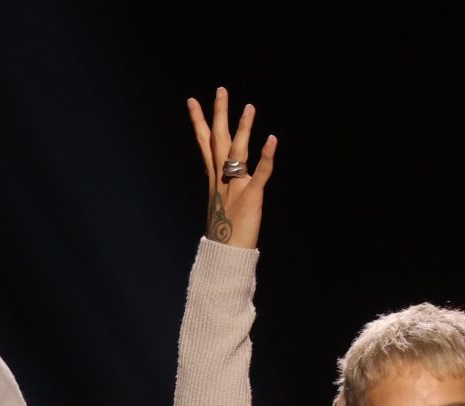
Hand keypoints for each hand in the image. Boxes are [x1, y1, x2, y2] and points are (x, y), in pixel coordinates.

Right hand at [187, 87, 275, 248]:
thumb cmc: (226, 236)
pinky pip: (261, 172)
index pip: (205, 145)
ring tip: (249, 107)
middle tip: (220, 90)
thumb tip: (225, 179)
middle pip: (218, 141)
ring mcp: (235, 187)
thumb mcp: (221, 206)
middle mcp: (222, 180)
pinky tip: (272, 138)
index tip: (192, 101)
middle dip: (218, 114)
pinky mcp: (251, 196)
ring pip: (237, 152)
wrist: (226, 256)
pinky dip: (267, 156)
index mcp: (215, 180)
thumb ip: (224, 188)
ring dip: (243, 128)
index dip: (199, 122)